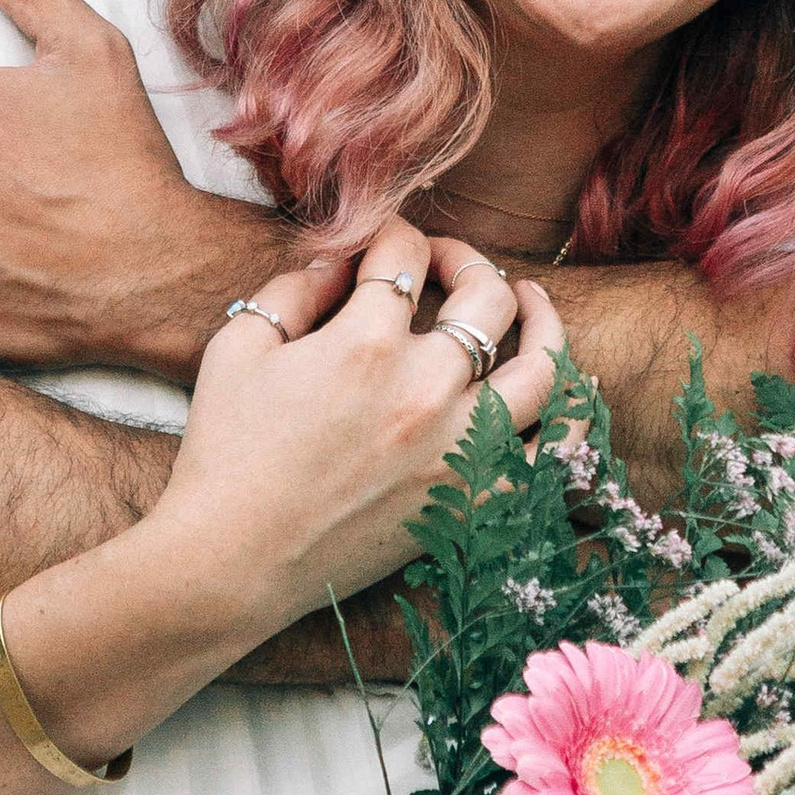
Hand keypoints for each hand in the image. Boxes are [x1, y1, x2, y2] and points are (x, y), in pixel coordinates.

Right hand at [152, 222, 563, 622]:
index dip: (392, 234)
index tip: (381, 246)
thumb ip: (293, 289)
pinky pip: (555, 452)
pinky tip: (558, 385)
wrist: (232, 560)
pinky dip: (570, 414)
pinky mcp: (476, 500)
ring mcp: (461, 448)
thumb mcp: (238, 346)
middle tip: (442, 263)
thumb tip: (339, 264)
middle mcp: (426, 389)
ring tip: (526, 301)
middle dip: (464, 260)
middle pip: (486, 294)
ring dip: (539, 319)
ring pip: (543, 364)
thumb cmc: (225, 453)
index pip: (403, 255)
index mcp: (364, 344)